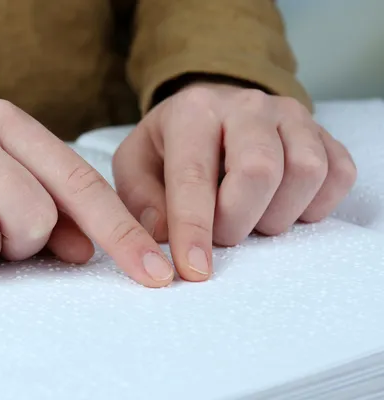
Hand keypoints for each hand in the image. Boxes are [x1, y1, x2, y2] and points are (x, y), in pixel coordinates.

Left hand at [112, 82, 356, 280]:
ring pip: (305, 173)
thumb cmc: (170, 145)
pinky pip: (338, 175)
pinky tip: (282, 207)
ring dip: (278, 215)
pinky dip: (314, 206)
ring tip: (251, 219)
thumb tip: (164, 236)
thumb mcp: (135, 163)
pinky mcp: (322, 134)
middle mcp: (247, 106)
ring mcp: (291, 116)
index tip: (194, 270)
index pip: (195, 176)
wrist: (211, 111)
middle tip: (222, 235)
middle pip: (260, 171)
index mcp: (194, 112)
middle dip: (239, 221)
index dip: (194, 228)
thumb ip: (140, 200)